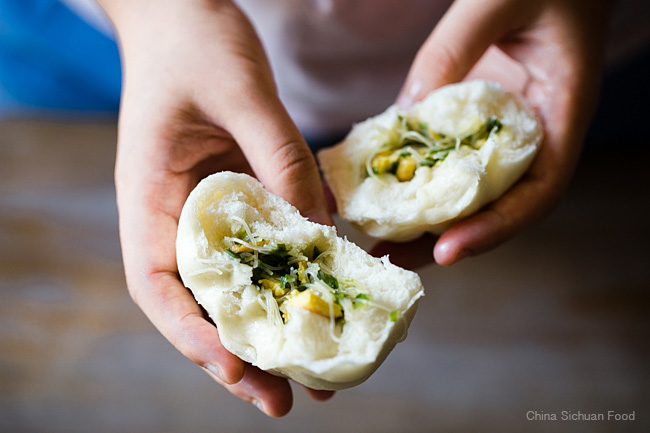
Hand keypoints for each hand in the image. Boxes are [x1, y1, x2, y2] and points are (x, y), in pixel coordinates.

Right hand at [99, 0, 332, 415]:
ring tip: (319, 373)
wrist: (185, 10)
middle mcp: (177, 214)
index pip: (158, 286)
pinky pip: (268, 246)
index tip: (237, 371)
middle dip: (241, 355)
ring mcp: (210, 208)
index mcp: (151, 197)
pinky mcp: (242, 194)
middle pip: (203, 301)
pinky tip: (329, 299)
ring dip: (274, 329)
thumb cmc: (195, 40)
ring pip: (239, 283)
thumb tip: (320, 231)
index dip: (193, 337)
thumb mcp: (243, 93)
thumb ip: (281, 159)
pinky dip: (295, 278)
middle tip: (288, 399)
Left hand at [396, 0, 611, 265]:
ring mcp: (506, 129)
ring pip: (473, 188)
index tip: (449, 251)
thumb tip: (406, 113)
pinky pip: (452, 156)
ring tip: (381, 238)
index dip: (496, 228)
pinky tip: (384, 188)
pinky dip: (420, 177)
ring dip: (429, 219)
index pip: (539, 192)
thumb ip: (455, 49)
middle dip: (449, 238)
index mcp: (561, 113)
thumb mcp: (498, 0)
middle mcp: (537, 133)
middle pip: (499, 206)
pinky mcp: (480, 119)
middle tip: (394, 257)